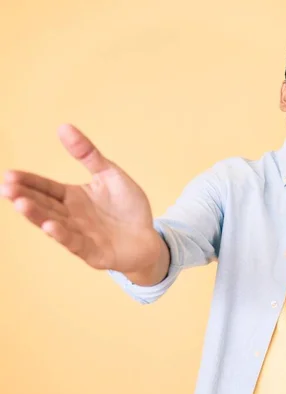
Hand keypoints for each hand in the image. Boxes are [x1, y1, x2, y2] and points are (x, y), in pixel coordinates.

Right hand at [1, 124, 161, 274]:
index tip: (9, 175)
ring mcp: (80, 235)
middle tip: (6, 188)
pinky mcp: (93, 252)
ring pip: (54, 224)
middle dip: (25, 197)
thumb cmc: (128, 207)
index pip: (46, 188)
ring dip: (37, 215)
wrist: (149, 238)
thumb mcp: (109, 174)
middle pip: (44, 205)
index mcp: (73, 198)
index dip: (29, 182)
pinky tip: (51, 226)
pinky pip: (76, 243)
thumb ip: (88, 154)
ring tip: (20, 204)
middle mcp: (71, 217)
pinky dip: (63, 235)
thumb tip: (63, 126)